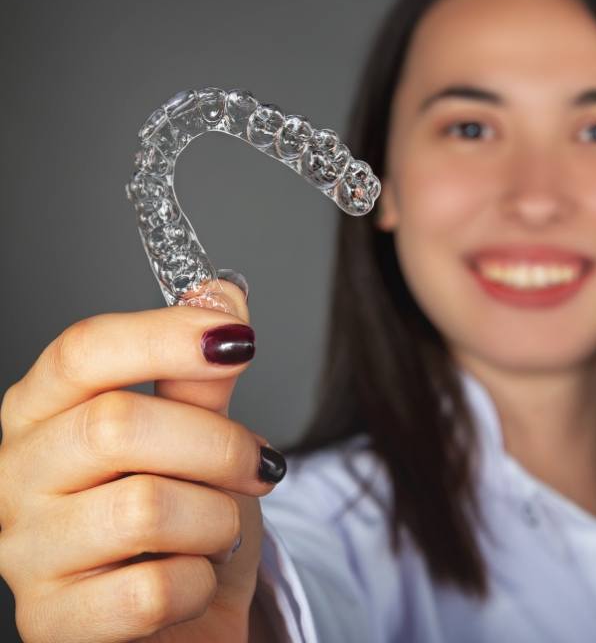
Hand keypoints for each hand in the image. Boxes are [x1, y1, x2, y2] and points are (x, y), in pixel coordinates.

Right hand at [0, 280, 280, 641]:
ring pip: (144, 509)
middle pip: (117, 423)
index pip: (83, 349)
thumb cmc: (184, 519)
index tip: (238, 337)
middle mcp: (18, 474)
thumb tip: (221, 295)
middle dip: (217, 443)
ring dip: (217, 518)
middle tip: (261, 462)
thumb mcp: (196, 437)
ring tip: (221, 527)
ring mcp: (25, 553)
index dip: (165, 335)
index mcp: (45, 411)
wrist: (182, 620)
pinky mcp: (52, 623)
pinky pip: (151, 590)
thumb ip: (201, 374)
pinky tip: (194, 577)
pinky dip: (200, 580)